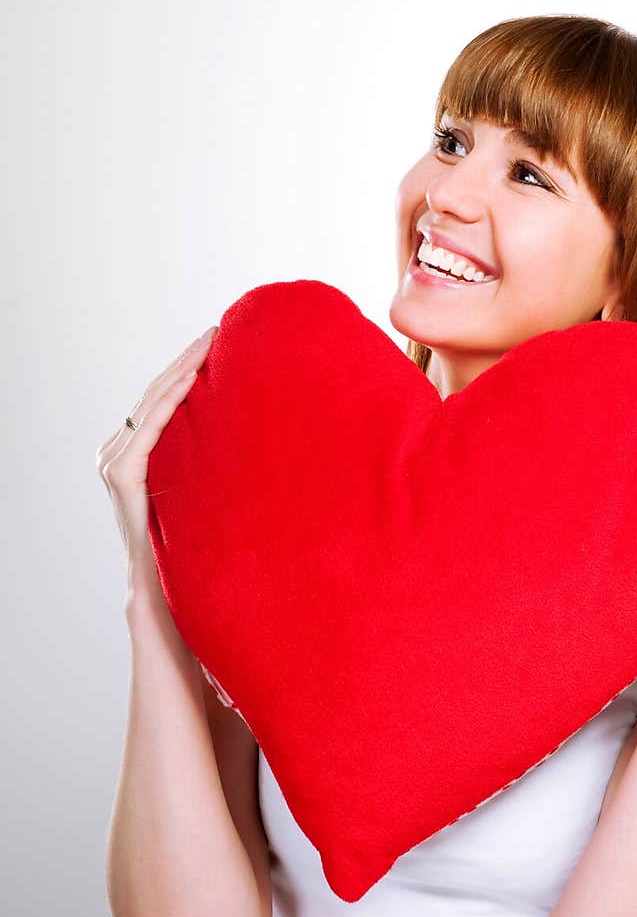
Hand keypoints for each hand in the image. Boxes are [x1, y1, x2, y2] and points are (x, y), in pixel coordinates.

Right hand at [96, 325, 217, 588]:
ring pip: (151, 403)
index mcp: (130, 454)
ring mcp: (113, 462)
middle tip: (217, 329)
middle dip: (186, 359)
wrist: (162, 587)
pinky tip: (193, 378)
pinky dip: (172, 399)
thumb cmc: (187, 544)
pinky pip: (150, 427)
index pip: (158, 400)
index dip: (184, 368)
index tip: (215, 341)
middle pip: (154, 394)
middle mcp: (114, 453)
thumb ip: (199, 460)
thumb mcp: (195, 490)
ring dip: (182, 369)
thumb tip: (242, 433)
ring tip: (209, 343)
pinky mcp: (121, 474)